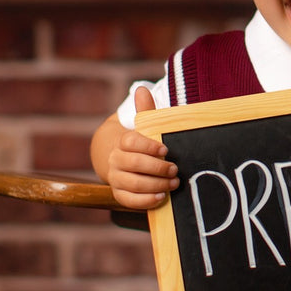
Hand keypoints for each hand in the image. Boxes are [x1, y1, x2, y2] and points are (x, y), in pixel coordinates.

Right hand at [104, 87, 178, 209]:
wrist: (122, 160)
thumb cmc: (140, 143)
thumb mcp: (143, 126)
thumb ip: (145, 110)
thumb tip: (142, 89)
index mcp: (122, 142)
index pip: (130, 142)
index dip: (148, 146)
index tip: (165, 150)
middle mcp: (115, 160)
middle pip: (132, 163)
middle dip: (156, 167)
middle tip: (175, 169)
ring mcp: (116, 178)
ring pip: (133, 183)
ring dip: (156, 184)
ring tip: (174, 183)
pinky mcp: (119, 194)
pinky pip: (129, 200)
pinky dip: (146, 200)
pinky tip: (161, 196)